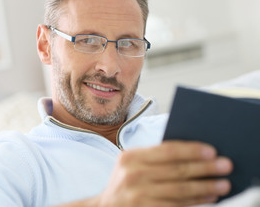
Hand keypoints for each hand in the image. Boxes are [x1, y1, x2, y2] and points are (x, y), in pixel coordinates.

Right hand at [95, 141, 232, 206]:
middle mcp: (133, 175)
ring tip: (223, 184)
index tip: (212, 150)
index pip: (167, 150)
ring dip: (205, 187)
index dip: (191, 150)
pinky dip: (195, 202)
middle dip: (204, 168)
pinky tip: (208, 198)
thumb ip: (155, 157)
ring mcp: (139, 196)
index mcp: (131, 157)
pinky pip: (176, 206)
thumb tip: (192, 153)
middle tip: (225, 165)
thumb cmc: (126, 182)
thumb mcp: (132, 164)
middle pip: (176, 170)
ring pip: (180, 190)